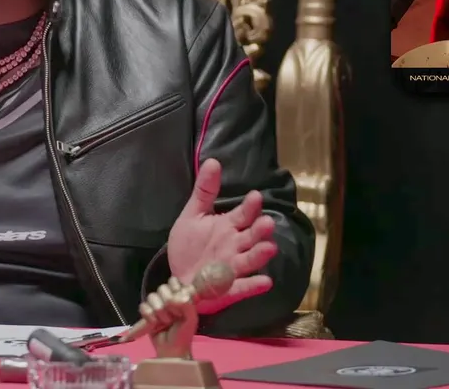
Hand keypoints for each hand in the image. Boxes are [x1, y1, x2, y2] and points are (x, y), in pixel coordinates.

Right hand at [139, 275, 198, 358]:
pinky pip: (143, 307)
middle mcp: (168, 298)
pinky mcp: (147, 314)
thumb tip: (174, 297)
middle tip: (174, 316)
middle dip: (167, 303)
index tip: (179, 299)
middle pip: (161, 288)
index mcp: (179, 296)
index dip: (174, 289)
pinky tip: (154, 324)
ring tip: (165, 322)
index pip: (173, 281)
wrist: (172, 350)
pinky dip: (149, 316)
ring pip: (152, 297)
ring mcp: (157, 305)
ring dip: (159, 311)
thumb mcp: (191, 319)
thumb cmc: (184, 334)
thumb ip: (187, 304)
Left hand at [167, 158, 278, 314]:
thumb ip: (204, 191)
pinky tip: (265, 282)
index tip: (255, 196)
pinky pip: (243, 288)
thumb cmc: (189, 245)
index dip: (250, 207)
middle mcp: (235, 246)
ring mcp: (234, 268)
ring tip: (269, 248)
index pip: (243, 214)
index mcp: (229, 226)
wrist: (179, 277)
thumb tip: (213, 160)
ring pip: (251, 260)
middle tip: (267, 222)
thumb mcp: (193, 215)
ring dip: (260, 255)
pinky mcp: (229, 289)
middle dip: (260, 230)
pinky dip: (253, 285)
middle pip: (252, 236)